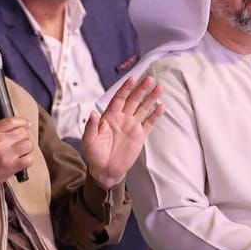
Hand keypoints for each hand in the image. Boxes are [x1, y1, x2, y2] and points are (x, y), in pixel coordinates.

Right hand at [0, 117, 33, 197]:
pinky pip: (29, 159)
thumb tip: (19, 126)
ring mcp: (6, 154)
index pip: (12, 122)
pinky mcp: (11, 167)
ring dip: (27, 148)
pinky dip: (28, 158)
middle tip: (20, 142)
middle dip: (24, 136)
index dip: (23, 122)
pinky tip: (23, 159)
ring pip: (28, 145)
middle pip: (23, 133)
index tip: (26, 124)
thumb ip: (0, 130)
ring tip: (22, 151)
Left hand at [82, 75, 163, 189]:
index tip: (132, 79)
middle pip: (133, 100)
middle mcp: (122, 118)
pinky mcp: (140, 135)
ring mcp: (132, 126)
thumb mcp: (88, 141)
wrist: (105, 170)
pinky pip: (149, 123)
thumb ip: (91, 127)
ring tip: (159, 88)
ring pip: (143, 108)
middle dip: (141, 89)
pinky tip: (162, 106)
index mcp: (109, 116)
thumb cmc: (95, 154)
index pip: (119, 98)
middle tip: (150, 79)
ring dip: (151, 98)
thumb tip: (93, 113)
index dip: (125, 89)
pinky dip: (155, 115)